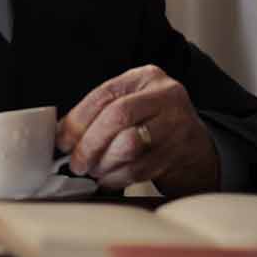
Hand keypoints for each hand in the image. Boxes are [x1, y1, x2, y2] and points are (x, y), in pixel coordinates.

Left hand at [56, 64, 219, 195]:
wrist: (196, 148)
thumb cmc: (152, 124)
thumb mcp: (130, 104)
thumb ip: (98, 113)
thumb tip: (60, 135)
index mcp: (145, 77)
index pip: (104, 94)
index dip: (77, 120)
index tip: (62, 141)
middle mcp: (165, 96)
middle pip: (117, 116)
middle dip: (89, 144)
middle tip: (76, 163)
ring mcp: (177, 124)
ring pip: (129, 144)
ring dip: (103, 163)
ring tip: (93, 170)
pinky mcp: (180, 153)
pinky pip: (140, 168)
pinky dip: (117, 177)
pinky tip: (109, 179)